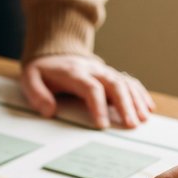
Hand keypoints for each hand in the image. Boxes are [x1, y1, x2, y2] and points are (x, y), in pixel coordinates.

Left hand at [21, 54, 154, 128]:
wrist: (54, 52)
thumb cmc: (43, 70)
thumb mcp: (30, 78)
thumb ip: (37, 94)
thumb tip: (49, 111)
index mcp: (74, 72)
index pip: (90, 88)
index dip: (97, 106)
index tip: (102, 125)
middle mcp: (93, 70)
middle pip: (114, 84)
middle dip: (125, 105)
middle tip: (131, 125)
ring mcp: (104, 71)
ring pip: (125, 83)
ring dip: (136, 101)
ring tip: (142, 119)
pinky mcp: (111, 74)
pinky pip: (129, 82)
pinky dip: (140, 94)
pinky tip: (148, 107)